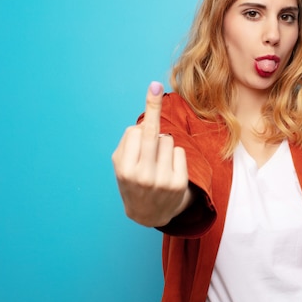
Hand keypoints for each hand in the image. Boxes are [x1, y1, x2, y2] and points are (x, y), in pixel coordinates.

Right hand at [111, 81, 189, 226]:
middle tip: (155, 88)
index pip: (136, 132)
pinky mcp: (178, 184)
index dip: (144, 119)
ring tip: (157, 162)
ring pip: (168, 140)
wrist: (148, 214)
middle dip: (153, 111)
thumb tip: (149, 118)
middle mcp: (142, 176)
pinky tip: (168, 169)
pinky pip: (180, 152)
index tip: (152, 89)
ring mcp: (162, 181)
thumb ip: (129, 141)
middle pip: (152, 133)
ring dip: (164, 145)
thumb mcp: (121, 164)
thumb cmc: (133, 181)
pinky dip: (175, 156)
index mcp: (124, 169)